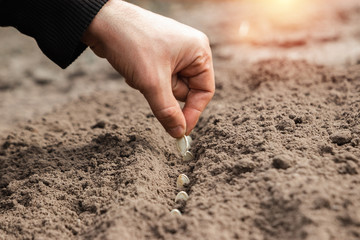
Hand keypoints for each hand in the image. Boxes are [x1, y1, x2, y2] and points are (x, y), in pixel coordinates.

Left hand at [82, 0, 214, 137]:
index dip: (193, 113)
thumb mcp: (152, 83)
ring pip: (168, 87)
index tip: (181, 131)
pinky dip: (145, 80)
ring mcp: (173, 53)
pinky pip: (157, 79)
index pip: (205, 91)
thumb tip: (179, 133)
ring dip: (152, 87)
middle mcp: (189, 51)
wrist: (101, 22)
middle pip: (186, 90)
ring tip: (139, 71)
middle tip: (149, 86)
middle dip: (165, 93)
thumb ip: (167, 112)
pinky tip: (133, 67)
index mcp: (198, 52)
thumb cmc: (132, 43)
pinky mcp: (157, 55)